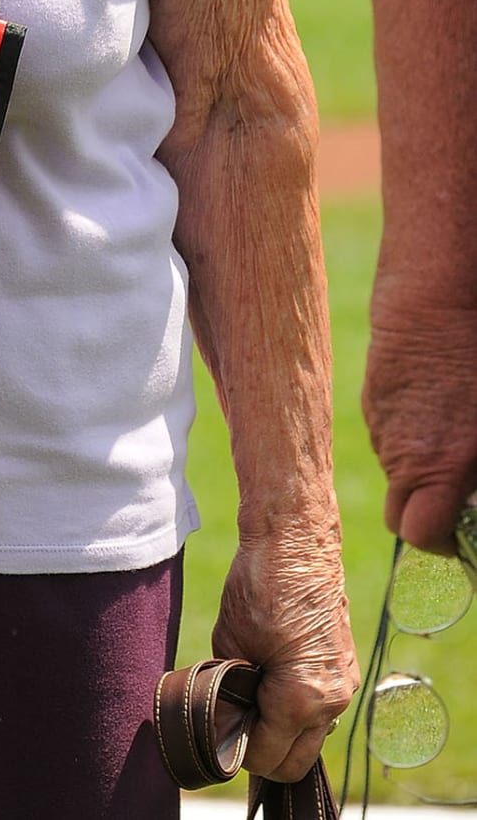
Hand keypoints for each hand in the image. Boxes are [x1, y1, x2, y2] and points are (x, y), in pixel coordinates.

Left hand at [211, 526, 357, 780]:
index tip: (217, 728)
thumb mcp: (229, 641)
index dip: (236, 748)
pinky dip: (294, 710)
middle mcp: (333, 700)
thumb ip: (228, 693)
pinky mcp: (345, 670)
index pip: (267, 756)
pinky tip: (270, 681)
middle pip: (294, 762)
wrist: (298, 540)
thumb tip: (223, 723)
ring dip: (280, 731)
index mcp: (303, 698)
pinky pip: (319, 712)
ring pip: (308, 738)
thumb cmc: (261, 584)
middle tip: (231, 720)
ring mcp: (344, 686)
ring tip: (250, 697)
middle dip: (260, 749)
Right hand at [365, 293, 476, 552]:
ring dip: (418, 471)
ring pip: (394, 470)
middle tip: (454, 504)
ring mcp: (381, 424)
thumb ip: (475, 469)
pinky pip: (386, 434)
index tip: (460, 534)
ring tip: (449, 439)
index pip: (422, 534)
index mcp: (441, 465)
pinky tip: (432, 407)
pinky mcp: (372, 397)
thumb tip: (470, 495)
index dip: (442, 543)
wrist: (436, 295)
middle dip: (424, 519)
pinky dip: (406, 435)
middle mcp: (403, 453)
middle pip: (398, 516)